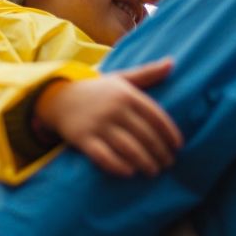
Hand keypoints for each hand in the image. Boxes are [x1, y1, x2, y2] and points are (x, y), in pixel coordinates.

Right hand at [33, 59, 181, 176]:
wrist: (58, 98)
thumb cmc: (96, 90)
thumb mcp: (121, 78)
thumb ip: (147, 73)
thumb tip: (172, 62)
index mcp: (127, 94)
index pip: (156, 116)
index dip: (170, 133)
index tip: (177, 147)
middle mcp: (114, 109)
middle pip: (145, 135)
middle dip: (160, 152)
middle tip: (167, 163)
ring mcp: (98, 124)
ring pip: (129, 148)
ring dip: (145, 162)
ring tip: (153, 171)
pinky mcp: (83, 139)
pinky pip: (104, 157)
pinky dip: (119, 166)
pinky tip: (130, 172)